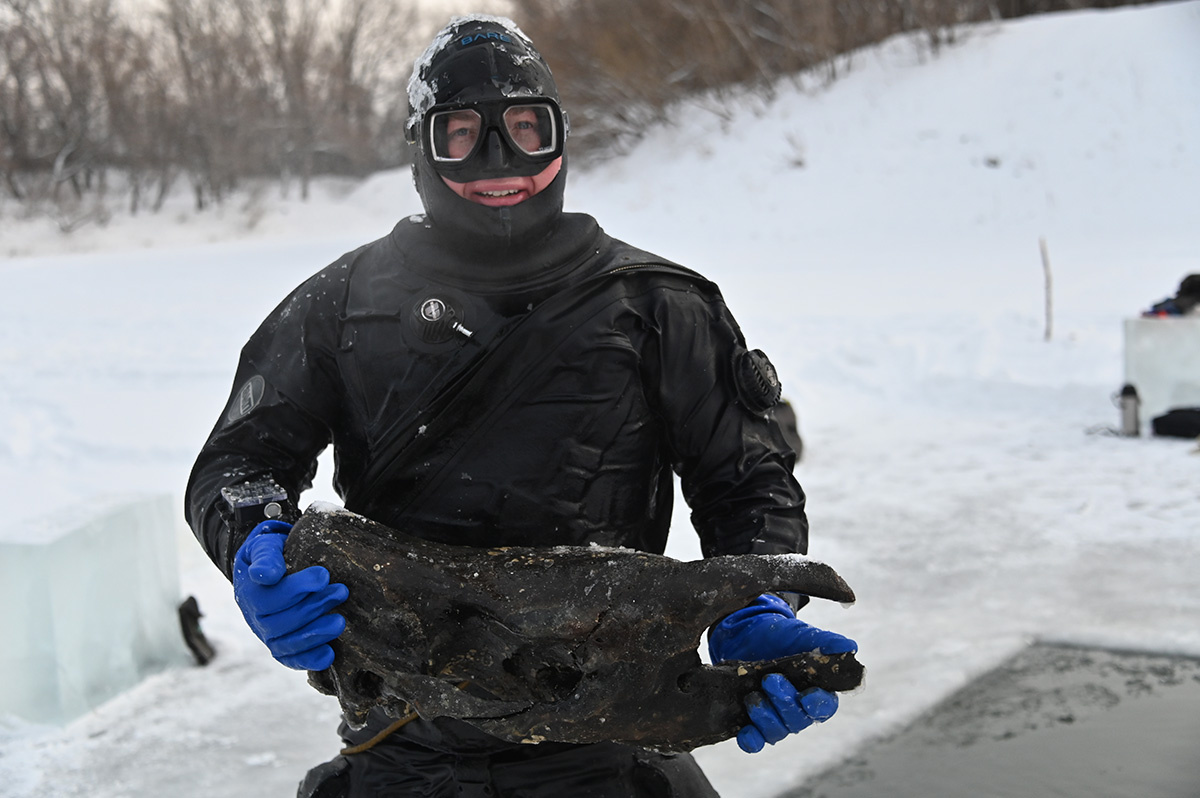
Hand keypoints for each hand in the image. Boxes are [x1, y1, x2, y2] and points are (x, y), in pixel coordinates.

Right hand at [232, 519, 348, 669]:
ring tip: (340, 621)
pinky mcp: (280, 647)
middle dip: (314, 607)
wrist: (272, 568)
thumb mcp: (265, 547)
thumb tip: (266, 575)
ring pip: (286, 643)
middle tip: (341, 591)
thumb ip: (266, 557)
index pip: (269, 596)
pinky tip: (329, 654)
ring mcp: (267, 634)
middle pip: (281, 621)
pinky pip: (290, 659)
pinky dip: (309, 660)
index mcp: (249, 591)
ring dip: (316, 634)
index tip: (323, 575)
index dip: (297, 588)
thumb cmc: (272, 555)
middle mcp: (255, 617)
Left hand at [709, 593, 856, 752]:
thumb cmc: (782, 637)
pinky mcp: (752, 720)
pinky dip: (752, 741)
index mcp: (816, 691)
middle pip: (798, 720)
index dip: (818, 705)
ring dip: (766, 718)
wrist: (749, 633)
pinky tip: (746, 733)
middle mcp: (798, 709)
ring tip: (753, 698)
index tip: (807, 696)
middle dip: (785, 702)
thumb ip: (827, 642)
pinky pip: (755, 741)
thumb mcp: (803, 635)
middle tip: (770, 680)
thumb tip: (849, 648)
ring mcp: (775, 717)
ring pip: (777, 732)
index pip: (825, 707)